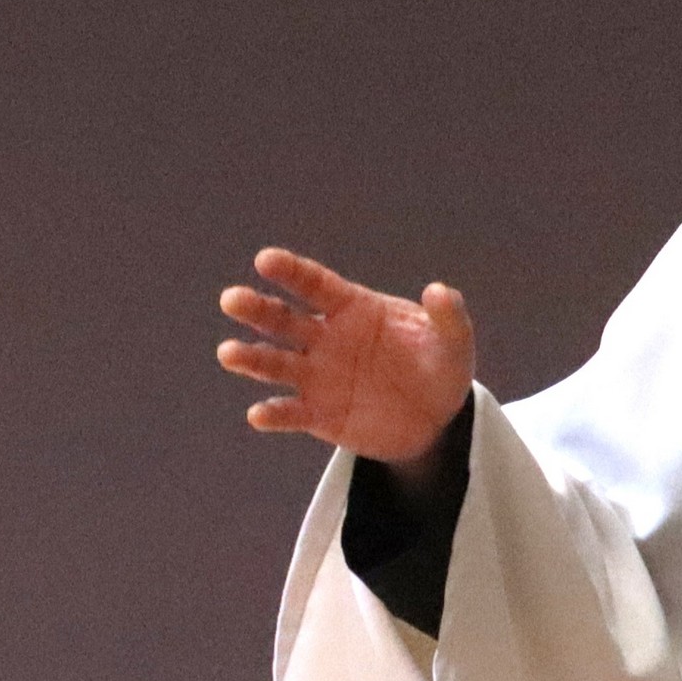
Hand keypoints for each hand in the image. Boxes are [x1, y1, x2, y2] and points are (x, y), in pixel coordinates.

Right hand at [215, 248, 476, 465]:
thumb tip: (439, 291)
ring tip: (227, 353)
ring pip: (275, 363)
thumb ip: (448, 317)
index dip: (290, 271)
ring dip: (250, 358)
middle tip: (231, 299)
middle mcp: (325, 337)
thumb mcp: (453, 342)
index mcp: (352, 308)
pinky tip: (258, 414)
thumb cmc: (440, 367)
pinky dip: (274, 414)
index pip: (315, 284)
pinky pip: (290, 412)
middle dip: (256, 309)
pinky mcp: (317, 414)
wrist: (434, 420)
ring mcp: (317, 376)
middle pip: (283, 319)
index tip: (264, 260)